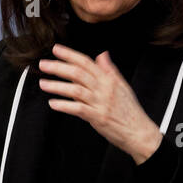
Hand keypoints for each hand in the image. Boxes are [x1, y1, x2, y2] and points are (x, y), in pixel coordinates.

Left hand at [38, 44, 162, 162]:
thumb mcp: (123, 86)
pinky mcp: (98, 117)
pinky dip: (65, 105)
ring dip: (57, 86)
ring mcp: (100, 103)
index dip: (70, 55)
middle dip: (59, 67)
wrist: (139, 132)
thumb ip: (110, 70)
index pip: (87, 62)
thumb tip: (102, 55)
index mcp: (109, 79)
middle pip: (78, 73)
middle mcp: (104, 89)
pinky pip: (78, 109)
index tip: (56, 50)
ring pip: (76, 89)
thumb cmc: (130, 111)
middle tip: (44, 64)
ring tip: (43, 83)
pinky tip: (53, 104)